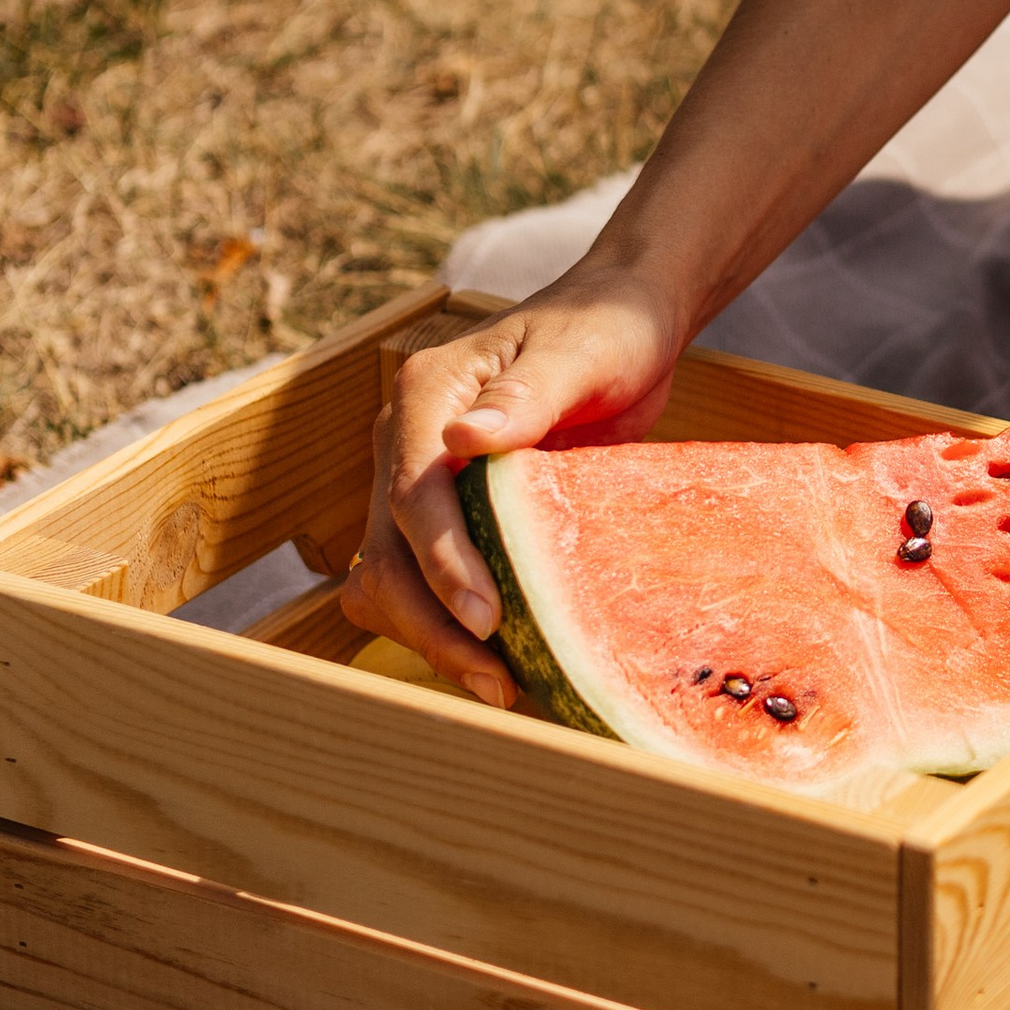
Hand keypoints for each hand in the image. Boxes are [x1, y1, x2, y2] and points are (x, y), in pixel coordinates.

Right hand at [340, 265, 690, 703]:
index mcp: (425, 393)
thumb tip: (463, 435)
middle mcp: (405, 439)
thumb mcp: (581, 352)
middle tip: (496, 681)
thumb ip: (528, 393)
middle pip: (388, 553)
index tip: (486, 620)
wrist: (621, 324)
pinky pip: (420, 583)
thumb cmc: (606, 327)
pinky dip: (445, 626)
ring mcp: (417, 481)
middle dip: (433, 623)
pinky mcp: (444, 515)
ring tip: (499, 684)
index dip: (443, 564)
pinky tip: (500, 661)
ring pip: (389, 578)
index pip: (414, 494)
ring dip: (431, 636)